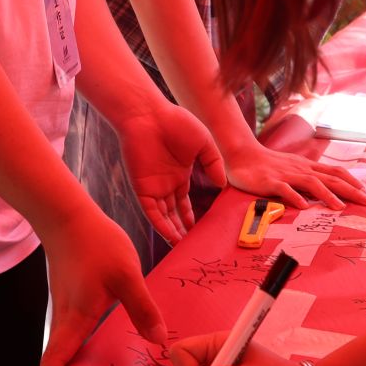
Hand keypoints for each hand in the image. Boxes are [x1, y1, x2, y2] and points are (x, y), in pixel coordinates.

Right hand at [31, 207, 166, 365]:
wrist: (67, 215)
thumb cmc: (96, 243)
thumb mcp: (127, 275)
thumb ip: (143, 309)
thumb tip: (158, 341)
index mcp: (77, 319)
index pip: (56, 363)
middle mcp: (65, 320)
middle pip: (55, 364)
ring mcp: (64, 310)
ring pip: (62, 350)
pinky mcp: (68, 300)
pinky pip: (69, 336)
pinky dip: (72, 354)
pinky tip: (88, 358)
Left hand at [113, 100, 223, 244]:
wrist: (149, 116)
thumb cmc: (176, 123)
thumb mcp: (204, 143)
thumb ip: (214, 164)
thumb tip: (222, 185)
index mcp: (180, 174)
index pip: (186, 202)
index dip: (193, 217)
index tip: (203, 230)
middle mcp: (167, 184)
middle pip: (175, 214)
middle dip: (184, 230)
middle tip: (195, 246)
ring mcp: (155, 187)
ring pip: (165, 217)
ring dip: (174, 233)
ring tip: (186, 249)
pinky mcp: (143, 189)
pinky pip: (153, 213)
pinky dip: (162, 226)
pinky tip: (172, 238)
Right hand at [221, 140, 365, 208]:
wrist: (243, 155)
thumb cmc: (268, 165)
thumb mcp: (293, 168)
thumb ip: (307, 178)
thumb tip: (325, 190)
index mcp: (307, 167)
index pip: (335, 172)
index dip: (352, 181)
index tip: (365, 192)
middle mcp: (301, 169)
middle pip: (330, 178)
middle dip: (351, 190)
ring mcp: (286, 175)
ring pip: (311, 183)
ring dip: (327, 195)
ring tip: (340, 207)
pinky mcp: (271, 182)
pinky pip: (284, 189)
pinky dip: (295, 197)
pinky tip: (303, 207)